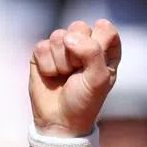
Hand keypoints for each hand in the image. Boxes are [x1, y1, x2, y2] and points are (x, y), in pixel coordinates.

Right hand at [29, 19, 120, 137]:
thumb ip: (92, 53)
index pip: (105, 28)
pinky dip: (47, 65)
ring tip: (65, 76)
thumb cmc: (85, 101)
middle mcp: (84, 46)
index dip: (98, 42)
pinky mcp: (42, 53)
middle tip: (78, 71)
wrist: (60, 120)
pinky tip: (51, 76)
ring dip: (62, 61)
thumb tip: (69, 37)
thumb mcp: (98, 79)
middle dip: (77, 51)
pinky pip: (41, 46)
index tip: (96, 62)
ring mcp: (62, 48)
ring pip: (58, 35)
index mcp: (105, 52)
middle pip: (79, 27)